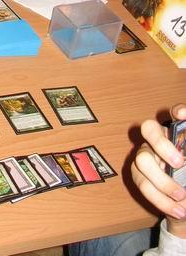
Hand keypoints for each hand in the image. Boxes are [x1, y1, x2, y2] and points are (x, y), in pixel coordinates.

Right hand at [131, 104, 185, 236]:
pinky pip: (143, 184)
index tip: (182, 116)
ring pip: (142, 160)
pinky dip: (161, 200)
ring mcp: (146, 156)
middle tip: (180, 163)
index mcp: (177, 134)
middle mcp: (158, 139)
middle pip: (148, 128)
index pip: (177, 114)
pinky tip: (178, 209)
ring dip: (163, 182)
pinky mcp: (139, 175)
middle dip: (162, 145)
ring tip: (181, 197)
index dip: (179, 112)